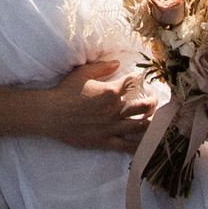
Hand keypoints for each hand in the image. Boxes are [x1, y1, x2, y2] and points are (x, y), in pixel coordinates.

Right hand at [29, 61, 155, 153]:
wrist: (51, 114)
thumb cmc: (65, 91)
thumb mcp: (83, 73)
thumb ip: (102, 66)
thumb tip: (117, 62)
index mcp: (110, 92)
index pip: (132, 83)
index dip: (139, 79)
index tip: (142, 78)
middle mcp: (115, 110)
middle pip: (144, 107)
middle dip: (153, 102)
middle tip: (154, 100)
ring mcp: (111, 127)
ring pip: (140, 126)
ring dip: (152, 122)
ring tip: (156, 119)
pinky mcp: (105, 141)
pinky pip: (127, 146)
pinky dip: (139, 146)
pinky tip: (148, 145)